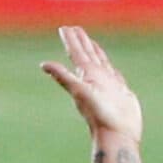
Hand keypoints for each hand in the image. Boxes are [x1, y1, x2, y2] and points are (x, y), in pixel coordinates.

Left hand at [40, 26, 142, 141]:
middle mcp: (95, 79)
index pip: (76, 54)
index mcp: (86, 76)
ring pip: (100, 63)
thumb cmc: (99, 115)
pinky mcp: (119, 91)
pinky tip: (107, 66)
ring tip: (90, 42)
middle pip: (86, 55)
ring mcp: (107, 85)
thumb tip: (43, 65)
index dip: (71, 40)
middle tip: (74, 28)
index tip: (65, 28)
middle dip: (81, 42)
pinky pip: (113, 73)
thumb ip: (63, 77)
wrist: (118, 134)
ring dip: (94, 51)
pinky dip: (109, 66)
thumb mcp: (80, 92)